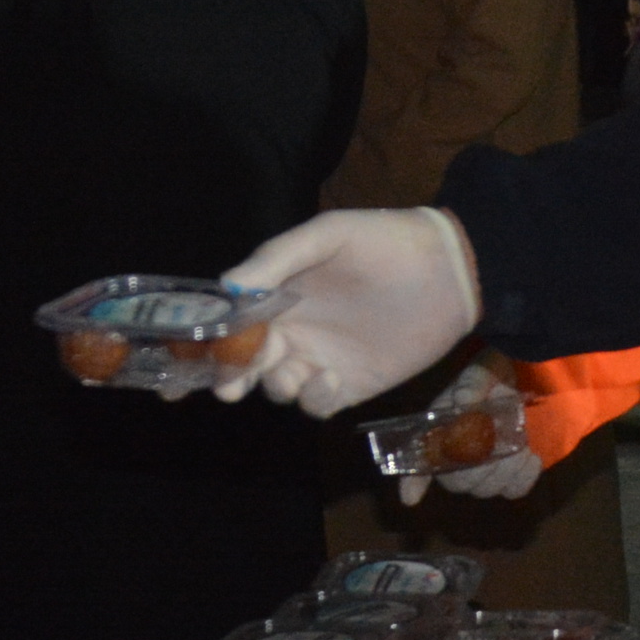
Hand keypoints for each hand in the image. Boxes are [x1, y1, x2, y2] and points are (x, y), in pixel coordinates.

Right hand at [213, 208, 481, 413]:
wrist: (450, 270)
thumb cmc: (385, 241)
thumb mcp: (327, 235)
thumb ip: (277, 258)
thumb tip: (227, 286)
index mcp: (278, 294)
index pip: (231, 323)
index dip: (207, 342)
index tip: (189, 361)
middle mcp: (293, 330)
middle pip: (246, 363)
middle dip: (231, 376)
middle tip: (229, 387)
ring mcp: (320, 359)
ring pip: (278, 387)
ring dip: (275, 385)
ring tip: (292, 373)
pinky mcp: (351, 385)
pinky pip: (318, 403)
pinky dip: (314, 397)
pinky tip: (331, 379)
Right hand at [407, 357, 546, 508]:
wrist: (526, 378)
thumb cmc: (493, 376)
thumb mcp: (480, 374)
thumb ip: (472, 386)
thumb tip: (465, 399)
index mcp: (441, 431)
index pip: (420, 462)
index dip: (413, 482)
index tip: (411, 498)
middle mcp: (457, 455)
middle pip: (458, 482)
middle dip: (480, 468)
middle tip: (501, 444)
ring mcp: (484, 468)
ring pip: (486, 488)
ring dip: (505, 471)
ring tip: (521, 446)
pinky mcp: (511, 474)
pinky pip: (513, 490)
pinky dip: (523, 478)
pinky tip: (532, 458)